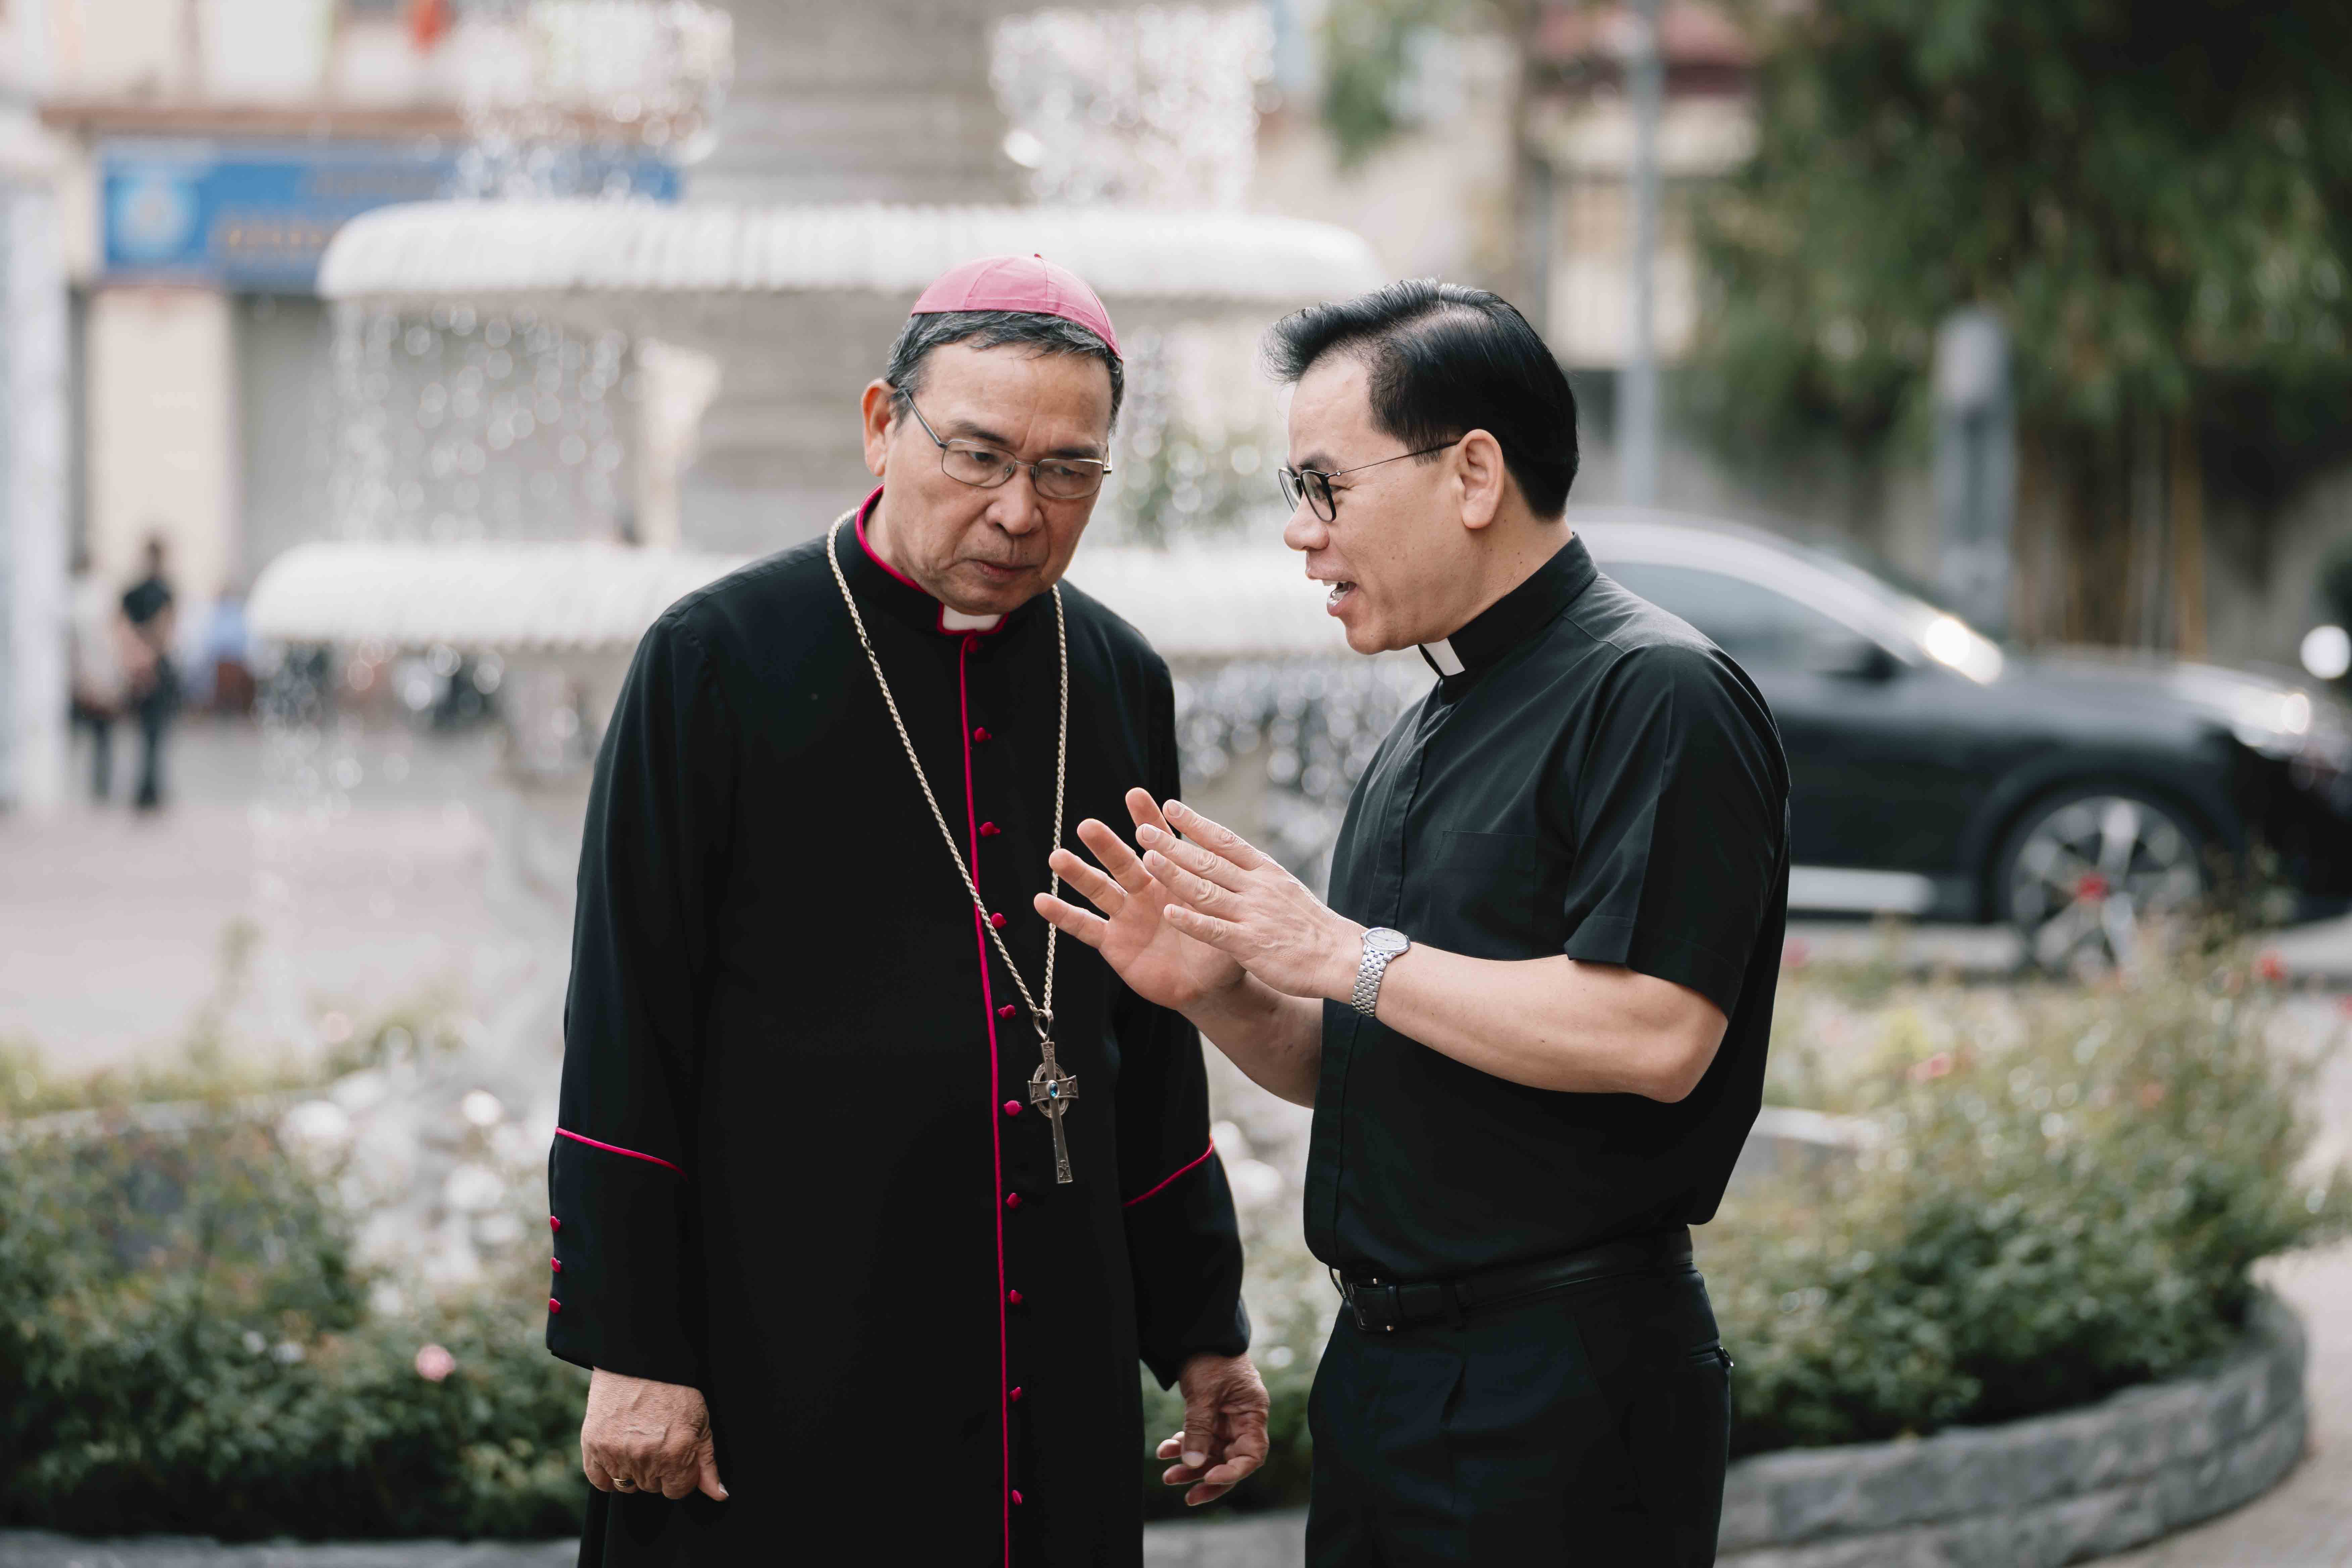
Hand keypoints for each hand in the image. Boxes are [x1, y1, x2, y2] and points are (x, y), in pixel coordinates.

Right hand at [581, 1368, 727, 1501]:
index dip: (679, 1474)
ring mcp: (617, 1453)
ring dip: (634, 1469)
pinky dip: (608, 1473)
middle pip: (653, 1487)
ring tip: (638, 1439)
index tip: (677, 1455)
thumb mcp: (701, 1422)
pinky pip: (600, 1481)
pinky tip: (618, 1453)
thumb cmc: (675, 1388)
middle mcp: (646, 1458)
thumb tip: (718, 1495)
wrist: (640, 1359)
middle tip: (657, 1439)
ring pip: (628, 1484)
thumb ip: (707, 1463)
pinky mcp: (593, 1446)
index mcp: (676, 1453)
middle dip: (658, 1469)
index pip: (677, 1490)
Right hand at [1035, 789, 1246, 1008]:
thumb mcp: (1226, 916)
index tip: (1135, 795)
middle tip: (1088, 826)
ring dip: (1077, 873)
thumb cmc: (1222, 946)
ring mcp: (1126, 914)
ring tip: (1057, 856)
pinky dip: (1063, 916)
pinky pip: (1085, 927)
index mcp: (1173, 878)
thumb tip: (1231, 866)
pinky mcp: (1112, 942)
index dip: (1148, 820)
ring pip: (1098, 889)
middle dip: (1106, 844)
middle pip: (1122, 862)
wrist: (1210, 985)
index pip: (1159, 842)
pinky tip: (1042, 901)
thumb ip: (1219, 893)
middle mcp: (1145, 890)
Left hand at [1138, 800, 1363, 1002]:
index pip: (1226, 840)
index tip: (1171, 807)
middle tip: (1143, 829)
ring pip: (1205, 890)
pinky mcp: (1250, 944)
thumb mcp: (1286, 889)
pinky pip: (1214, 930)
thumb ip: (1258, 877)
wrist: (1343, 956)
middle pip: (1208, 861)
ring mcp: (1252, 914)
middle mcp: (1257, 887)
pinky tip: (1168, 912)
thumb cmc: (1313, 927)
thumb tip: (1234, 860)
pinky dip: (1190, 921)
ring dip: (1174, 874)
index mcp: (1266, 871)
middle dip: (1173, 844)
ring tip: (1147, 859)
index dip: (1196, 823)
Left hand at [1156, 1351, 1270, 1506]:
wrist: (1197, 1336)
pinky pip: (1198, 1441)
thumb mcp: (1204, 1392)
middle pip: (1231, 1461)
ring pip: (1211, 1455)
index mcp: (1253, 1414)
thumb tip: (1193, 1463)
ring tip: (1167, 1476)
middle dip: (1208, 1478)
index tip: (1209, 1477)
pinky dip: (1182, 1447)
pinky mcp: (1209, 1418)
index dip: (1233, 1472)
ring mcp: (1226, 1422)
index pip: (1252, 1454)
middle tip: (1188, 1497)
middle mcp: (1242, 1422)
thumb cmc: (1210, 1358)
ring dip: (1190, 1467)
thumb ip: (1199, 1427)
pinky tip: (1164, 1451)